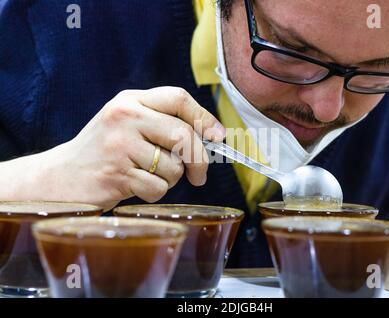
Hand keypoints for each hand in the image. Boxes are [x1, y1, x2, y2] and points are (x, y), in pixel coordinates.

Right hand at [4, 87, 225, 210]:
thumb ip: (164, 123)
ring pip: (173, 166)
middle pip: (184, 135)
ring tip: (146, 175)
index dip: (204, 118)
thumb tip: (213, 135)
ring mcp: (119, 145)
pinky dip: (155, 193)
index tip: (218, 136)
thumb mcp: (129, 125)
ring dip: (170, 179)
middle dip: (199, 160)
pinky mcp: (117, 173)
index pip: (178, 98)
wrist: (61, 177)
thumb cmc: (105, 152)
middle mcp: (125, 116)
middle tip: (199, 175)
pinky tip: (135, 187)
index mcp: (131, 101)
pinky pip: (159, 188)